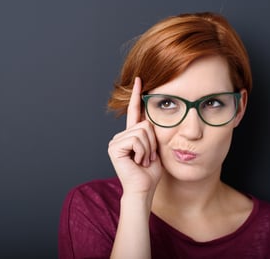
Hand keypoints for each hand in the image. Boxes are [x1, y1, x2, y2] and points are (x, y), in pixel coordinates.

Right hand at [108, 77, 161, 195]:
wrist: (143, 189)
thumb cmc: (150, 173)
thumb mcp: (155, 148)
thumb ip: (152, 132)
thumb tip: (153, 117)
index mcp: (131, 135)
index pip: (134, 110)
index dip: (136, 95)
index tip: (140, 79)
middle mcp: (121, 136)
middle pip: (145, 123)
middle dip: (153, 142)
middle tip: (148, 158)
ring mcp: (115, 141)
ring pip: (142, 131)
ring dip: (148, 148)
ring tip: (143, 161)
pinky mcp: (114, 147)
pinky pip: (136, 139)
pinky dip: (142, 151)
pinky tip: (138, 162)